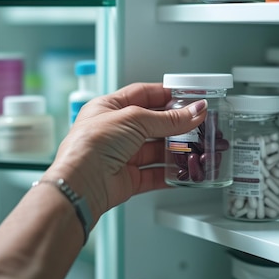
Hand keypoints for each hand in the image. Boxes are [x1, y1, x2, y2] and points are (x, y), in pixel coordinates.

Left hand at [41, 82, 207, 226]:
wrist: (81, 184)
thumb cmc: (91, 144)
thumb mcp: (134, 120)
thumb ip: (168, 118)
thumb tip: (194, 111)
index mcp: (108, 108)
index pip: (142, 95)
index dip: (166, 94)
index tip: (188, 96)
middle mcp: (114, 132)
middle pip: (152, 124)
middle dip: (175, 124)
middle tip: (197, 122)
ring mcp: (121, 156)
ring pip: (156, 150)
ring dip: (176, 149)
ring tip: (195, 146)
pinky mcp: (128, 179)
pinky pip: (155, 174)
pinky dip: (171, 173)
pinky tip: (184, 169)